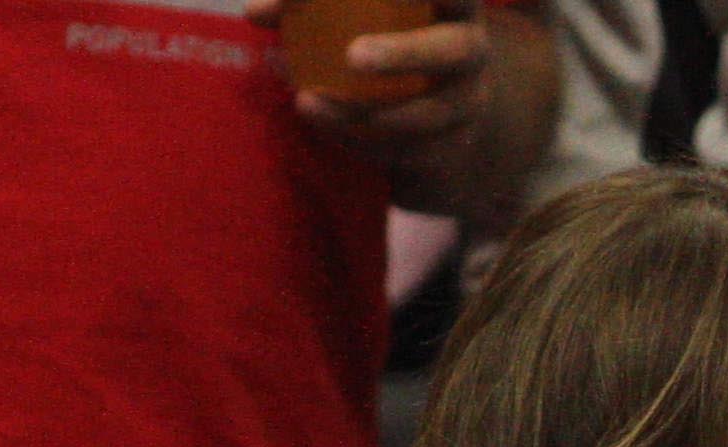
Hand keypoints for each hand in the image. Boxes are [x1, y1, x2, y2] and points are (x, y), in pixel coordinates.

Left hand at [244, 0, 492, 162]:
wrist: (428, 92)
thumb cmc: (381, 27)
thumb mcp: (353, 6)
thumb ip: (306, 3)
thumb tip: (255, 15)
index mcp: (454, 4)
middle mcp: (472, 50)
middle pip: (453, 52)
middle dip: (406, 55)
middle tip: (354, 57)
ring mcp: (468, 102)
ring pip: (428, 115)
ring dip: (366, 114)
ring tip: (307, 103)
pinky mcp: (455, 144)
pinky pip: (410, 151)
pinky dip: (362, 142)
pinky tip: (320, 125)